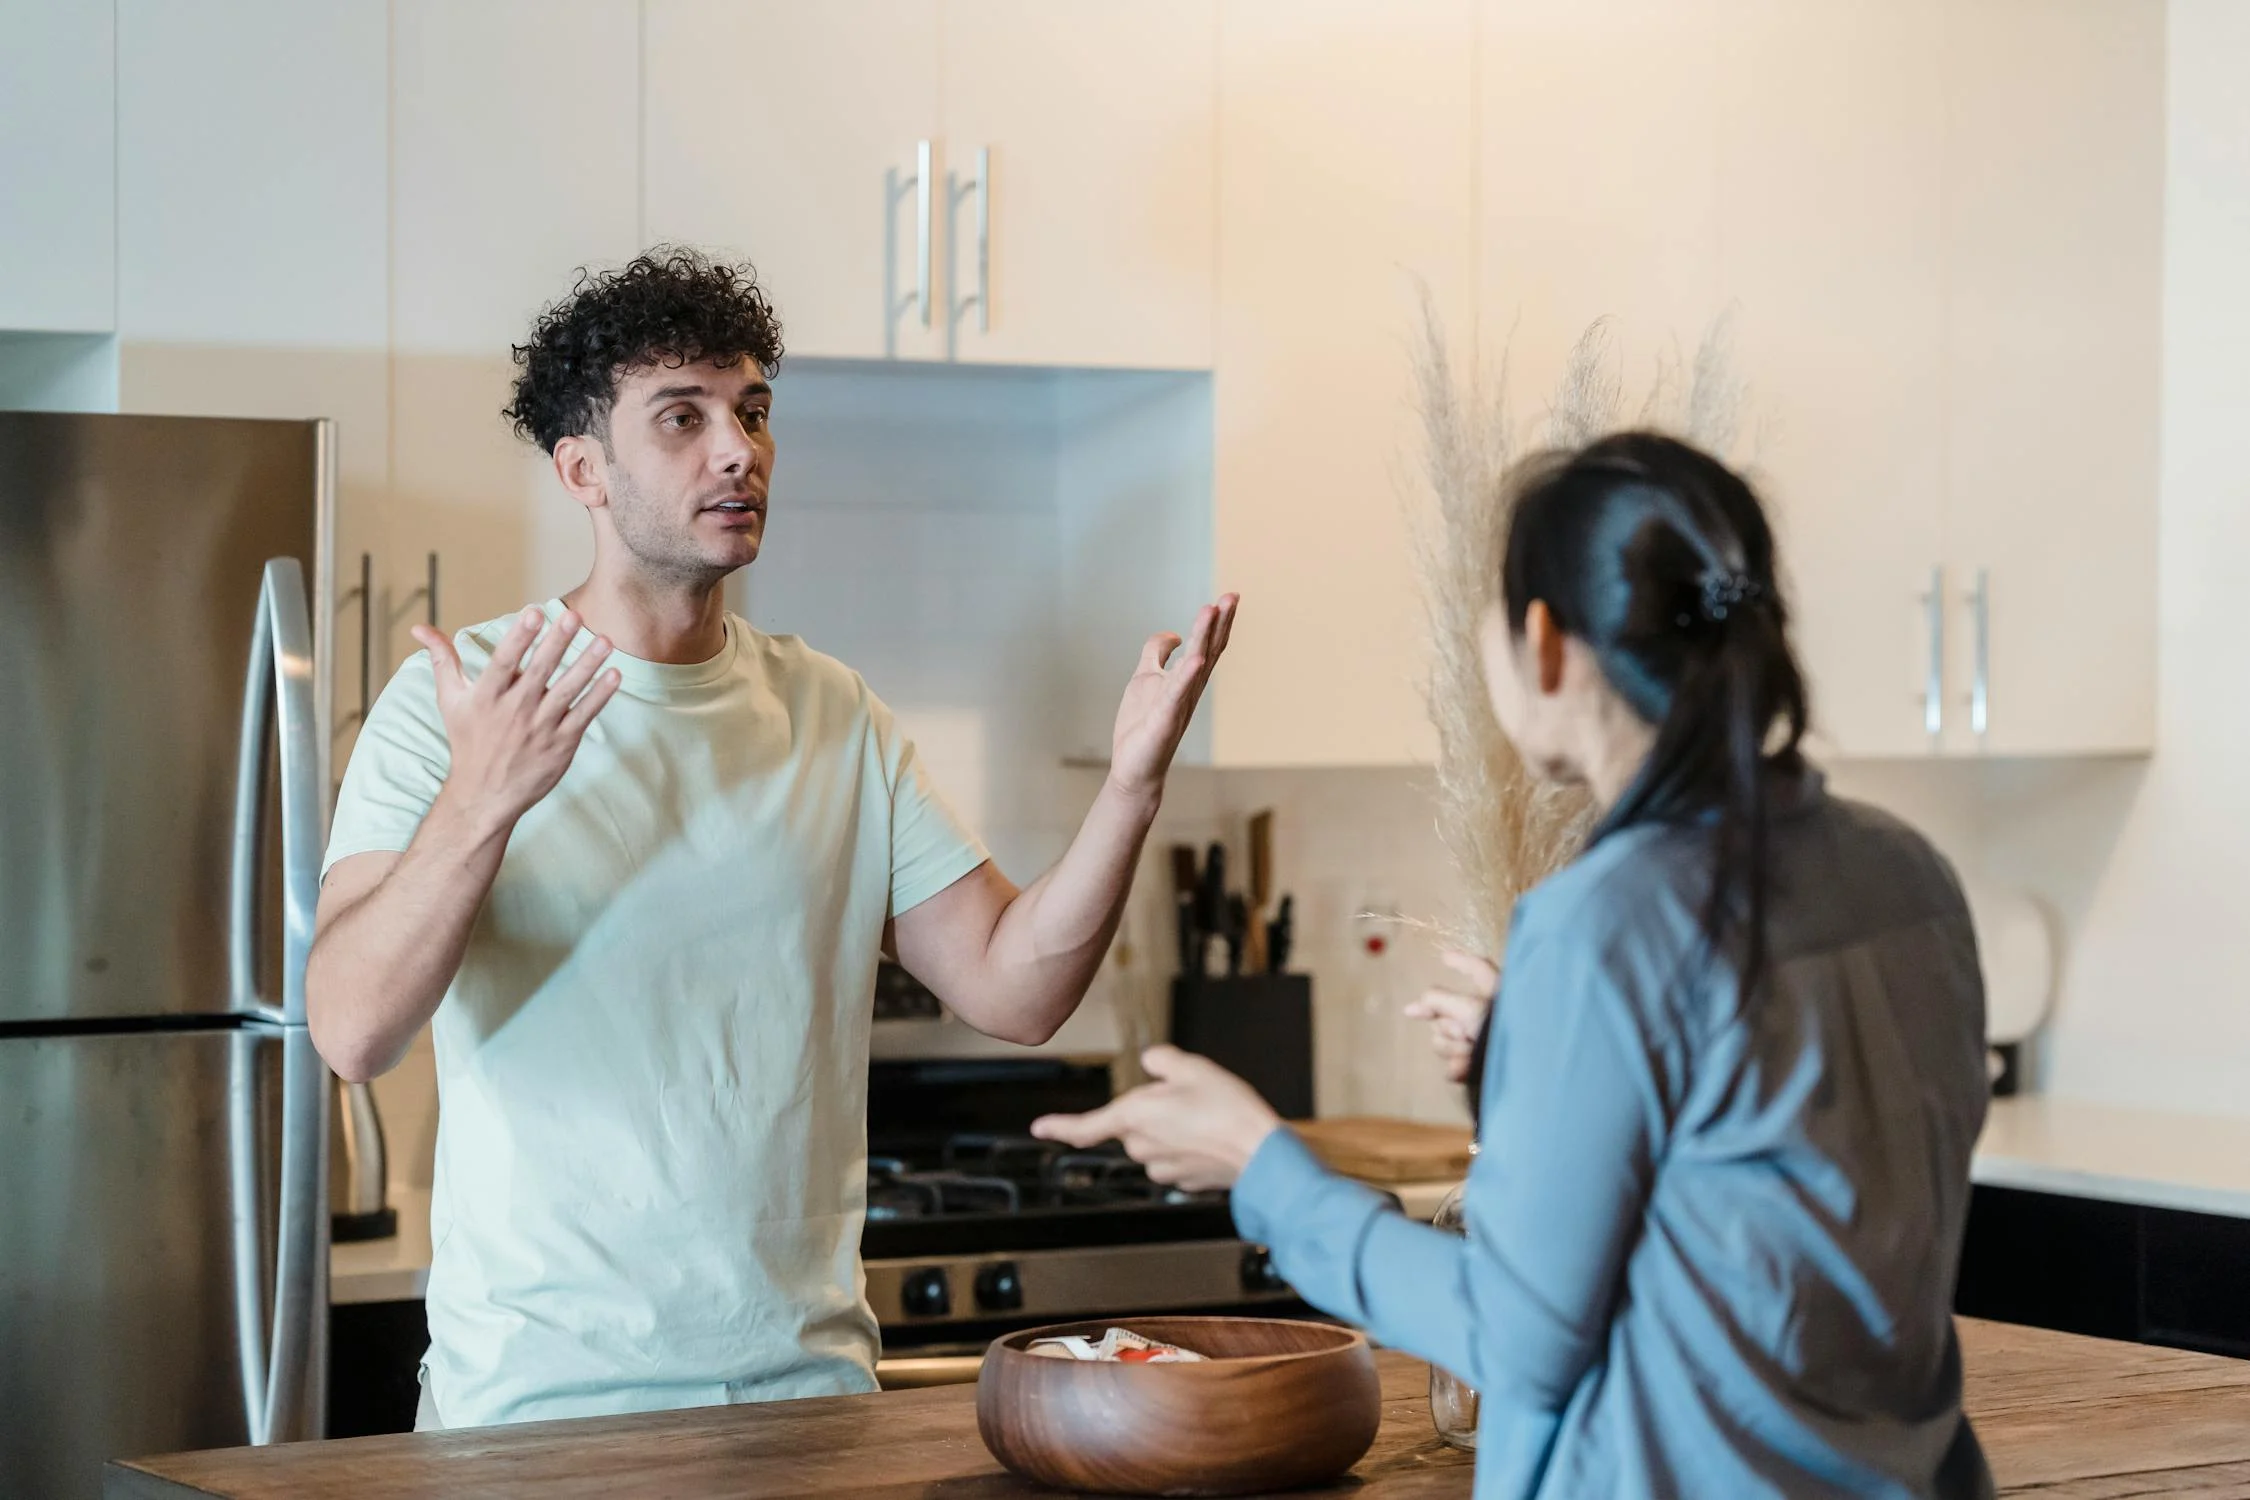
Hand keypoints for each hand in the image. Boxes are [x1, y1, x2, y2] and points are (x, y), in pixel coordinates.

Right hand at [413, 606, 621, 833]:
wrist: (484, 795)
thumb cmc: (467, 740)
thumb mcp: (449, 699)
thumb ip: (442, 659)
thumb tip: (418, 628)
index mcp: (486, 697)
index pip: (504, 661)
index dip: (519, 637)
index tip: (534, 612)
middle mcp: (513, 711)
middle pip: (539, 671)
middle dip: (557, 642)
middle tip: (575, 615)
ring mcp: (539, 728)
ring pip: (567, 691)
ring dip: (587, 665)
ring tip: (605, 640)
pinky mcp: (561, 744)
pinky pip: (583, 715)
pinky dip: (599, 696)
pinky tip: (614, 675)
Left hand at [1031, 1045, 1280, 1191]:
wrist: (1261, 1154)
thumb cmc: (1228, 1109)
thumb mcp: (1192, 1066)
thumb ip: (1162, 1061)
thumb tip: (1150, 1063)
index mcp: (1134, 1116)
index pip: (1085, 1127)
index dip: (1059, 1126)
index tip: (1039, 1128)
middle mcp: (1142, 1146)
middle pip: (1133, 1126)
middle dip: (1154, 1111)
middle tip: (1191, 1096)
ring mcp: (1163, 1168)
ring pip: (1156, 1142)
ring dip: (1173, 1129)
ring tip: (1208, 1116)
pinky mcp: (1184, 1181)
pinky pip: (1178, 1158)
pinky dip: (1191, 1147)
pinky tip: (1214, 1137)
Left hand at [1107, 596, 1238, 802]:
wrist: (1135, 768)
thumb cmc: (1142, 725)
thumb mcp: (1145, 678)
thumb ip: (1156, 653)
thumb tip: (1171, 634)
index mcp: (1185, 679)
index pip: (1206, 645)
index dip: (1217, 622)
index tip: (1229, 597)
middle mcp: (1189, 689)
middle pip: (1208, 650)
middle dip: (1220, 623)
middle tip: (1233, 596)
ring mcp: (1179, 703)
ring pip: (1195, 665)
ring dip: (1203, 637)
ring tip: (1211, 610)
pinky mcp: (1164, 719)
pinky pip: (1176, 694)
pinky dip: (1186, 676)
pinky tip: (1193, 659)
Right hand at [1403, 950, 1497, 1083]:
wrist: (1522, 1068)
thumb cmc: (1499, 1029)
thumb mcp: (1469, 1008)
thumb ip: (1439, 1001)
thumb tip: (1410, 1009)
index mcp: (1493, 992)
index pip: (1477, 969)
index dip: (1461, 961)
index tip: (1444, 957)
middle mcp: (1485, 1013)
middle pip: (1444, 1012)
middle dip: (1450, 1026)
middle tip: (1465, 1033)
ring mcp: (1478, 1041)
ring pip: (1444, 1040)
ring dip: (1455, 1047)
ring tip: (1471, 1052)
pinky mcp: (1475, 1066)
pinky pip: (1452, 1064)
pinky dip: (1457, 1067)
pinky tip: (1463, 1067)